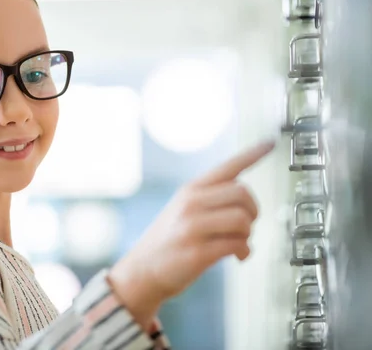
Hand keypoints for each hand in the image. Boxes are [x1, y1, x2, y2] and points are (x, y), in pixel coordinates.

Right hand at [108, 141, 274, 329]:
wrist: (142, 271)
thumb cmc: (168, 241)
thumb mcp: (182, 209)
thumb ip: (209, 198)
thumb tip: (245, 196)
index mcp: (190, 190)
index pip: (227, 166)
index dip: (252, 154)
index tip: (271, 142)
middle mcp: (191, 203)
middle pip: (242, 192)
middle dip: (254, 211)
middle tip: (247, 225)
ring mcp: (192, 226)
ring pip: (242, 219)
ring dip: (249, 234)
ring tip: (239, 243)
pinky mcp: (197, 251)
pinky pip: (237, 244)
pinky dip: (244, 252)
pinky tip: (237, 256)